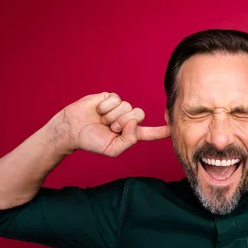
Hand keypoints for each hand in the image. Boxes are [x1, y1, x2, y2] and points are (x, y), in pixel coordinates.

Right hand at [51, 92, 170, 156]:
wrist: (72, 129)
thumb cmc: (91, 141)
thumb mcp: (112, 149)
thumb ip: (128, 140)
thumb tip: (134, 123)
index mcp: (130, 133)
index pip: (149, 133)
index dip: (162, 131)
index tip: (175, 128)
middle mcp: (127, 119)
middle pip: (138, 115)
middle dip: (122, 121)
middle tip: (109, 127)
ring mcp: (119, 107)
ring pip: (127, 106)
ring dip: (111, 115)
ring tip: (101, 120)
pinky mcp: (110, 97)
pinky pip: (115, 99)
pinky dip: (105, 106)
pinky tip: (97, 110)